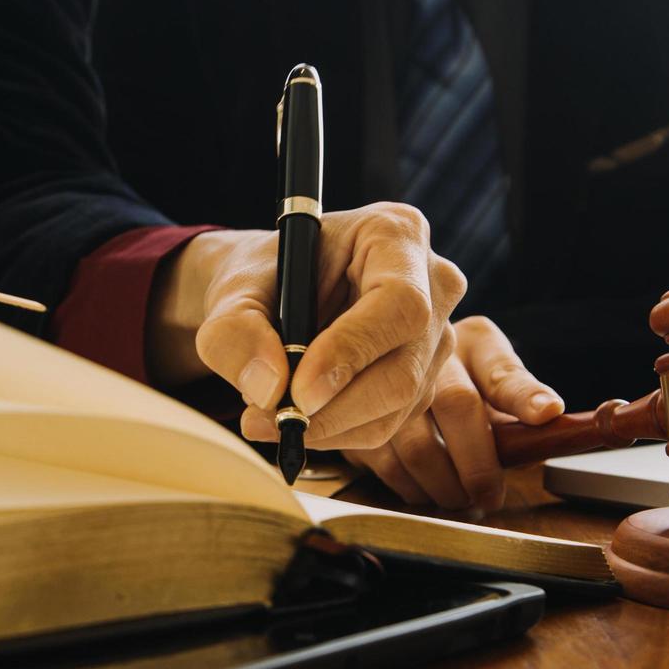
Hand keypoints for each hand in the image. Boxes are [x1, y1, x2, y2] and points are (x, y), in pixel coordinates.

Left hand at [150, 202, 465, 447]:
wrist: (271, 291)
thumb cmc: (260, 277)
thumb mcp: (233, 290)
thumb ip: (236, 332)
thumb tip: (269, 390)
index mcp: (397, 234)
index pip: (399, 303)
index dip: (352, 352)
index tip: (299, 392)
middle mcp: (433, 284)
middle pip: (405, 367)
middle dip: (334, 408)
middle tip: (269, 420)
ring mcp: (436, 335)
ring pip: (398, 405)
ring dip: (329, 427)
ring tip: (268, 415)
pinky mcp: (426, 378)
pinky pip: (390, 423)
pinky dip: (337, 433)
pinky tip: (298, 415)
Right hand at [341, 316, 563, 514]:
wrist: (394, 375)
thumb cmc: (458, 387)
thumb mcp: (494, 385)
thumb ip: (519, 402)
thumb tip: (550, 417)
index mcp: (473, 342)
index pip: (502, 368)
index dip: (525, 394)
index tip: (548, 413)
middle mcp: (429, 351)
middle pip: (456, 405)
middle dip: (479, 465)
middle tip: (489, 495)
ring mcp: (387, 380)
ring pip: (418, 446)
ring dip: (445, 485)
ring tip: (459, 497)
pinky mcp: (356, 415)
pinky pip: (388, 466)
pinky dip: (413, 489)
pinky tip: (426, 489)